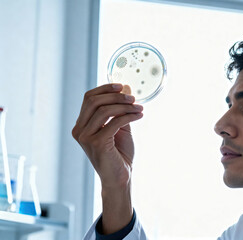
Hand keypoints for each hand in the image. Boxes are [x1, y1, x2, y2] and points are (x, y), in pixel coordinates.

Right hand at [72, 83, 141, 233]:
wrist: (120, 178)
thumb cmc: (119, 154)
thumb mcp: (120, 127)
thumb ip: (120, 110)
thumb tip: (126, 88)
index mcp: (82, 125)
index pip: (89, 98)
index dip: (105, 89)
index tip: (121, 86)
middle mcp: (79, 130)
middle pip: (94, 101)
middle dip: (115, 96)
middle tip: (133, 98)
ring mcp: (85, 137)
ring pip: (104, 110)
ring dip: (125, 106)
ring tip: (139, 108)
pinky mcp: (96, 143)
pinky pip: (114, 122)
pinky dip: (129, 116)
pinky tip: (139, 116)